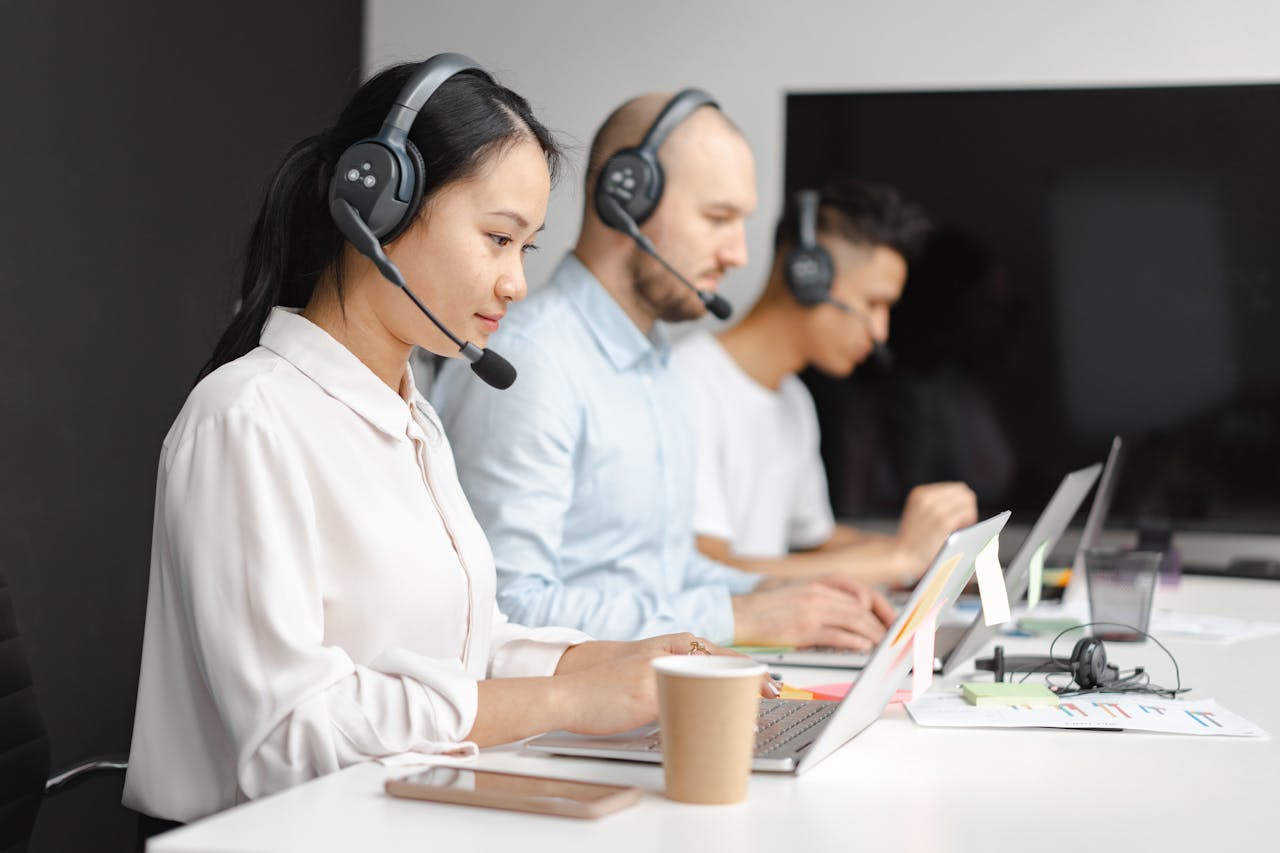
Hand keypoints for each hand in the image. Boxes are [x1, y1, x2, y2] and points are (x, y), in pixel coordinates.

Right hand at [555, 634, 778, 728]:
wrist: (568, 692)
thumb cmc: (607, 687)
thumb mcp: (646, 671)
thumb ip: (674, 674)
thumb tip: (706, 692)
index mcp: (669, 644)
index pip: (721, 653)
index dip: (750, 669)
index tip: (772, 685)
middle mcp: (668, 652)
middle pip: (722, 666)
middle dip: (751, 682)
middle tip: (775, 697)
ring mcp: (659, 672)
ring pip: (709, 684)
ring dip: (735, 701)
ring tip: (754, 716)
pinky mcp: (647, 694)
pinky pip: (685, 706)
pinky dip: (707, 717)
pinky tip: (721, 728)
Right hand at [732, 576, 895, 651]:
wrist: (739, 613)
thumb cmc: (765, 608)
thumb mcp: (797, 592)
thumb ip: (823, 598)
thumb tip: (851, 613)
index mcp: (817, 583)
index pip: (859, 591)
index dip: (880, 605)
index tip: (891, 617)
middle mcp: (817, 593)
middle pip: (861, 606)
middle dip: (881, 622)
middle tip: (891, 636)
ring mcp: (811, 610)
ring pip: (854, 619)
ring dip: (873, 633)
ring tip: (882, 645)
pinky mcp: (803, 628)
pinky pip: (837, 635)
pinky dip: (854, 642)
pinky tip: (863, 648)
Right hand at [895, 482, 977, 579]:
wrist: (901, 557)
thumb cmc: (913, 541)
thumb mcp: (919, 514)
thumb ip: (936, 505)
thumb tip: (966, 501)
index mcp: (920, 493)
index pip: (956, 488)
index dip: (961, 503)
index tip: (957, 517)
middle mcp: (927, 497)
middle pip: (963, 492)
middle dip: (967, 507)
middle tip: (961, 524)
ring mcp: (935, 509)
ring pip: (967, 501)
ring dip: (969, 515)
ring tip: (960, 529)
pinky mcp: (943, 522)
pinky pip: (967, 513)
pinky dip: (968, 522)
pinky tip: (959, 532)